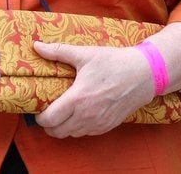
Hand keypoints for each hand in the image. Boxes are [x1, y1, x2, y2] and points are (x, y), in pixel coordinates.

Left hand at [30, 42, 153, 137]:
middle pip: (57, 131)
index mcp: (78, 99)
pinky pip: (86, 133)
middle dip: (48, 124)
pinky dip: (77, 128)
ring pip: (71, 134)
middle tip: (46, 112)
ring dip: (62, 127)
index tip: (38, 108)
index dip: (39, 117)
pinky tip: (77, 115)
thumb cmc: (114, 63)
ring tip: (60, 113)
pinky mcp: (108, 126)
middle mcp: (87, 116)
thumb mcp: (85, 54)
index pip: (50, 119)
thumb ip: (58, 52)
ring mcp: (98, 123)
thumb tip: (37, 46)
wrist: (143, 74)